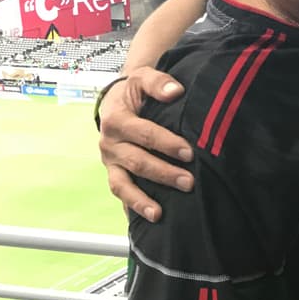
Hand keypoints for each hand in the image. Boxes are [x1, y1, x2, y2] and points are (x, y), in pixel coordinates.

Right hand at [97, 67, 192, 221]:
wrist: (116, 99)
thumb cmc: (134, 90)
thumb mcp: (143, 78)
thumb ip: (159, 82)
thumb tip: (175, 91)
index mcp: (116, 120)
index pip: (144, 134)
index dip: (166, 144)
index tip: (188, 152)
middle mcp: (110, 143)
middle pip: (137, 162)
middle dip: (163, 174)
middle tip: (189, 182)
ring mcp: (110, 161)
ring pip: (122, 184)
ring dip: (141, 200)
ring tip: (159, 214)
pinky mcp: (114, 172)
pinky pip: (120, 193)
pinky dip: (131, 207)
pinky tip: (147, 221)